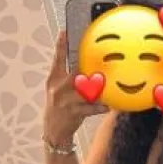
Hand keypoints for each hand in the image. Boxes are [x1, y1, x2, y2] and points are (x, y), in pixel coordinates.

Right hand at [44, 30, 107, 145]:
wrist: (53, 131)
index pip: (57, 59)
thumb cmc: (61, 107)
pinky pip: (90, 108)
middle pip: (75, 73)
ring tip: (108, 84)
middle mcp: (57, 88)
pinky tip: (108, 106)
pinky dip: (100, 107)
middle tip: (102, 60)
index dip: (60, 45)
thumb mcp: (60, 90)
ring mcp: (64, 100)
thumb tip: (88, 67)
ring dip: (98, 89)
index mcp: (54, 79)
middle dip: (88, 67)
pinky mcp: (72, 113)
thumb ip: (70, 78)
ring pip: (84, 90)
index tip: (65, 32)